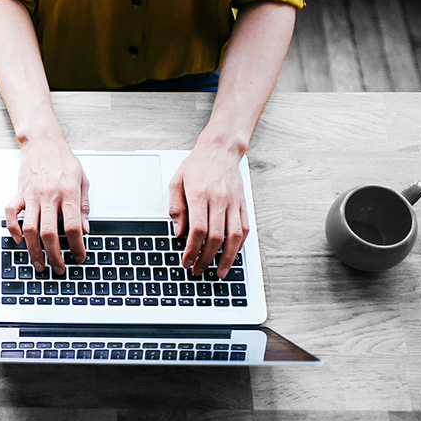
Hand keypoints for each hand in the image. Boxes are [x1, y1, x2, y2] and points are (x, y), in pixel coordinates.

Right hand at [5, 135, 89, 276]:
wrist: (44, 143)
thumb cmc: (64, 161)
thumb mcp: (83, 181)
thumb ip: (83, 207)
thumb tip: (86, 230)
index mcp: (67, 192)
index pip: (73, 227)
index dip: (77, 246)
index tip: (80, 256)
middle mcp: (48, 195)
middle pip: (49, 233)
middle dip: (54, 255)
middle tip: (58, 268)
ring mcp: (31, 195)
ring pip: (30, 228)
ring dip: (34, 250)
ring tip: (39, 263)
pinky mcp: (19, 193)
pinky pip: (11, 213)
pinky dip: (13, 228)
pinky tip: (19, 239)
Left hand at [167, 139, 249, 278]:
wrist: (220, 149)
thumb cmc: (197, 165)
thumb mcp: (176, 181)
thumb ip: (176, 208)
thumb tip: (178, 233)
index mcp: (200, 194)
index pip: (198, 230)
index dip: (192, 250)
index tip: (186, 261)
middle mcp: (219, 199)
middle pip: (216, 237)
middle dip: (206, 258)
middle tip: (198, 270)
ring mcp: (234, 202)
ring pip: (234, 237)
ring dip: (227, 258)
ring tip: (220, 272)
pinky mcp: (243, 203)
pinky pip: (244, 229)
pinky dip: (239, 245)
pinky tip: (232, 255)